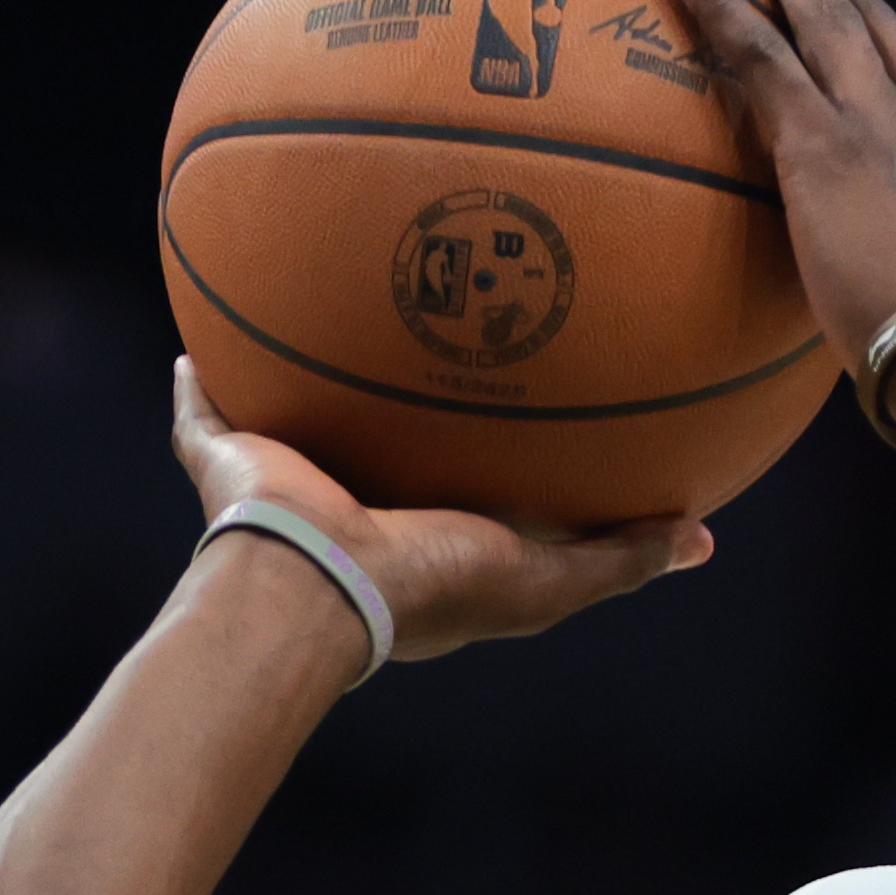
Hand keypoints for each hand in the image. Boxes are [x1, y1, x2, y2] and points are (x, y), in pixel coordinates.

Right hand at [167, 362, 707, 664]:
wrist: (319, 580)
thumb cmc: (428, 582)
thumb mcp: (545, 580)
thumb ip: (616, 559)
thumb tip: (700, 537)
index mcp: (420, 539)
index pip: (461, 492)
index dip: (488, 456)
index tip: (522, 411)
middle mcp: (353, 510)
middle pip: (381, 447)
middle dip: (399, 409)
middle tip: (433, 343)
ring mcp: (285, 487)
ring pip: (296, 424)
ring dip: (303, 380)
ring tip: (321, 311)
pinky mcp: (229, 462)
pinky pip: (206, 411)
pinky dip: (196, 384)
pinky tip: (195, 344)